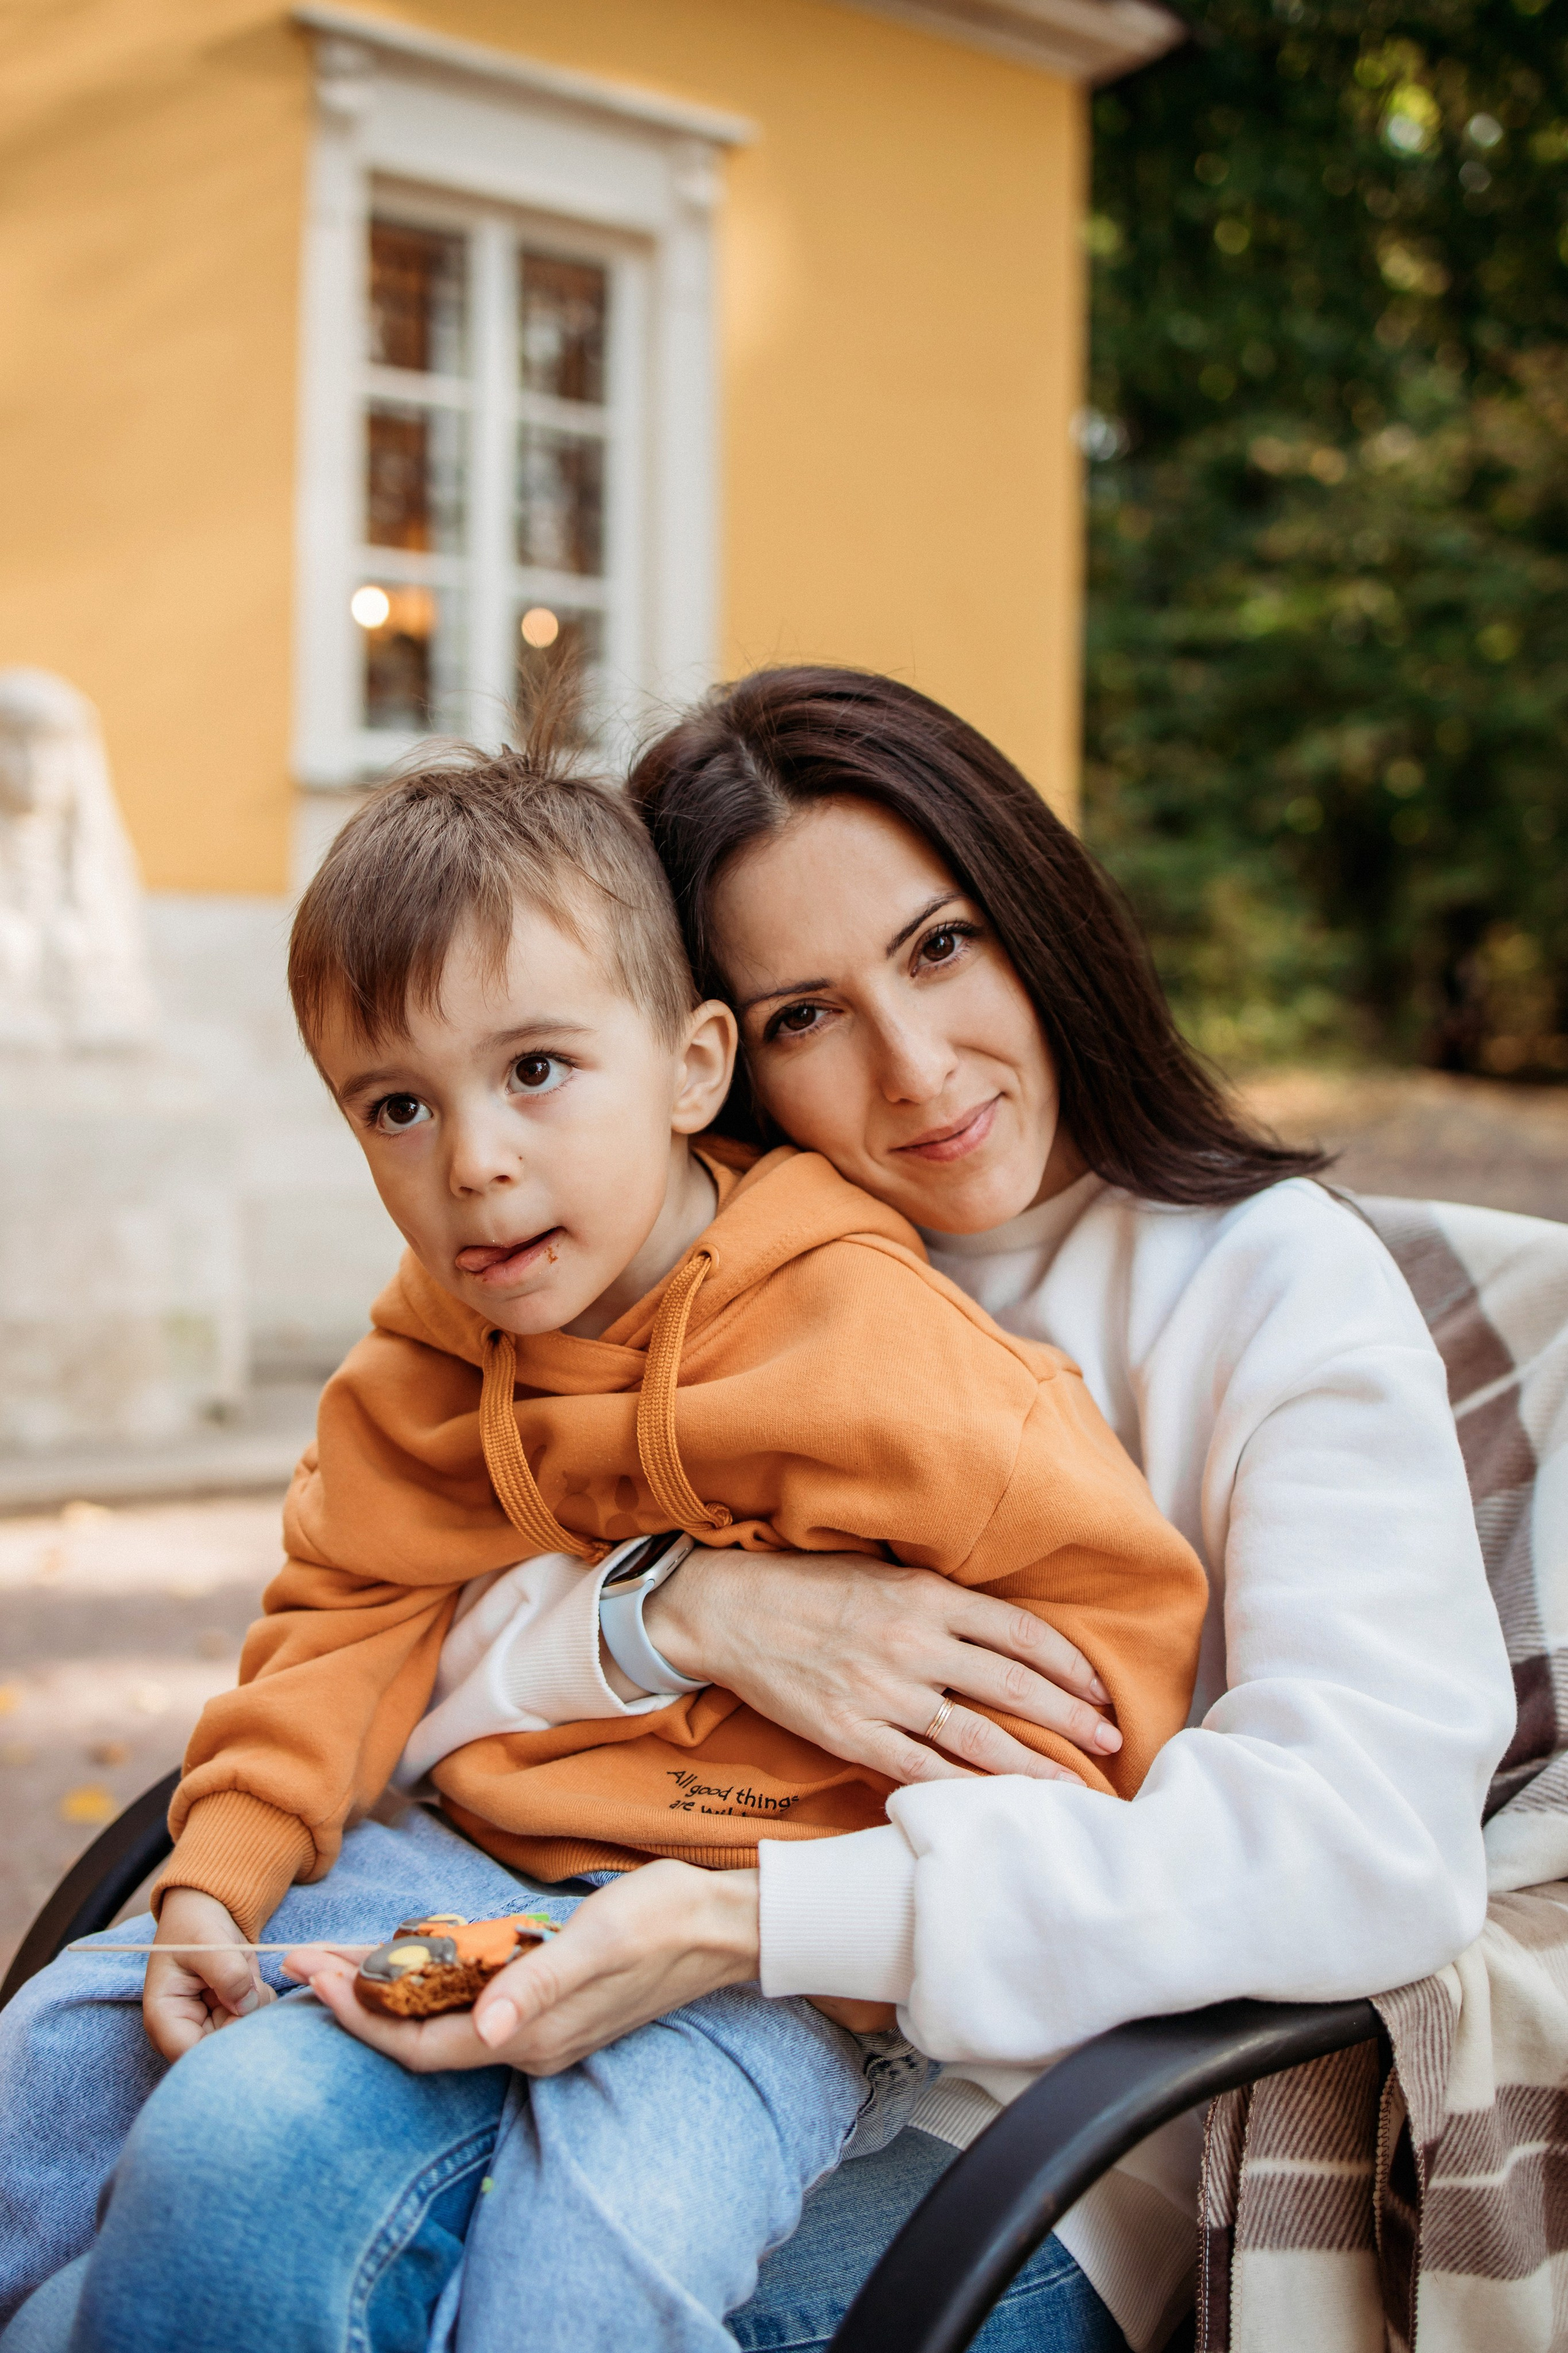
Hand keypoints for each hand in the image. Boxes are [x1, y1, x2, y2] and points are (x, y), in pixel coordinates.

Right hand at [142, 1887, 274, 2060]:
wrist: (206, 1912)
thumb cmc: (195, 1925)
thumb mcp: (207, 1941)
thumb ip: (226, 1973)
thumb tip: (246, 2007)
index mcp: (164, 2018)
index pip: (191, 2055)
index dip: (222, 2046)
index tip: (244, 2014)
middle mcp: (185, 2031)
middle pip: (220, 2052)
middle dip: (245, 2023)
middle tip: (252, 1988)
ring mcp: (209, 2027)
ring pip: (243, 2039)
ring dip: (257, 2010)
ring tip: (248, 1977)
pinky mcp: (230, 2018)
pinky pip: (255, 2023)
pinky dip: (263, 2004)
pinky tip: (255, 1983)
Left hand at [288, 1862, 758, 2076]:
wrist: (722, 1921)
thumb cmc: (661, 1922)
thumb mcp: (598, 1941)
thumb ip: (539, 1986)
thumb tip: (489, 2032)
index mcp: (528, 2038)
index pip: (417, 2047)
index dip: (356, 2019)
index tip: (312, 1976)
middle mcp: (525, 2044)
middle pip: (416, 2037)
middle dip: (353, 2003)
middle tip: (300, 1961)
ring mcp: (535, 2025)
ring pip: (437, 2019)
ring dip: (383, 1991)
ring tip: (333, 1957)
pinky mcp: (544, 1999)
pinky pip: (465, 2000)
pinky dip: (424, 1981)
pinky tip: (405, 1955)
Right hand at [644, 1549, 1120, 1787]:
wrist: (729, 1610)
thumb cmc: (811, 1587)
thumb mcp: (885, 1573)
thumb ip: (942, 1602)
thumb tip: (1003, 1633)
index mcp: (926, 1597)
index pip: (1021, 1633)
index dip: (1070, 1665)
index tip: (1101, 1692)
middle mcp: (912, 1645)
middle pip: (1012, 1687)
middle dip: (1071, 1719)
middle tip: (1112, 1742)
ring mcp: (881, 1694)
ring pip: (976, 1740)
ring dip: (1031, 1768)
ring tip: (1072, 1788)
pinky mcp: (849, 1733)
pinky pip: (919, 1770)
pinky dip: (962, 1790)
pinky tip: (995, 1805)